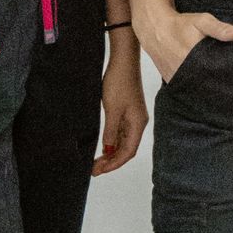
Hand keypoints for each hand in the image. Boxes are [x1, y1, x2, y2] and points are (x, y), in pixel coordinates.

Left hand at [93, 33, 148, 174]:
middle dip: (111, 161)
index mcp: (138, 125)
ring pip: (123, 142)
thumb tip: (108, 150)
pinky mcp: (127, 111)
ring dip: (111, 152)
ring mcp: (133, 117)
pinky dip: (112, 142)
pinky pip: (120, 132)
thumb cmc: (119, 84)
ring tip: (96, 161)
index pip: (128, 152)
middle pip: (126, 149)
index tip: (100, 171)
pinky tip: (103, 146)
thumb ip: (111, 132)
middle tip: (94, 170)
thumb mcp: (112, 110)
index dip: (114, 164)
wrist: (123, 61)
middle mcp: (138, 123)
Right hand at [137, 7, 232, 83]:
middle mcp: (186, 72)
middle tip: (230, 81)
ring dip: (208, 86)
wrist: (155, 29)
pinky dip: (196, 86)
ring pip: (198, 88)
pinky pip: (188, 88)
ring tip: (218, 82)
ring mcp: (178, 79)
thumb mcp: (202, 21)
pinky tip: (204, 81)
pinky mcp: (172, 82)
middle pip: (209, 84)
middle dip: (219, 83)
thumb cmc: (180, 25)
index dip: (228, 76)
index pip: (217, 75)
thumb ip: (220, 28)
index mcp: (195, 60)